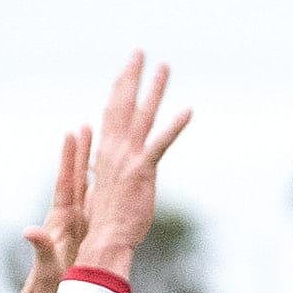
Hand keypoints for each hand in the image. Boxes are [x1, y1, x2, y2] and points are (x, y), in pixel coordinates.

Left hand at [0, 124, 92, 292]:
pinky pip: (93, 211)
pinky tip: (107, 183)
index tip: (73, 133)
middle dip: (81, 154)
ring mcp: (75, 229)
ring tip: (98, 148)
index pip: (67, 184)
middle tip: (86, 126)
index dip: (70, 160)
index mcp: (60, 222)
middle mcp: (67, 220)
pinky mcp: (82, 240)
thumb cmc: (46, 289)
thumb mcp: (46, 266)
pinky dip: (100, 194)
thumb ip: (40, 247)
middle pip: (76, 181)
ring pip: (86, 193)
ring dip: (91, 170)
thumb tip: (30, 232)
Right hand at [76, 50, 190, 275]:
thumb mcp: (103, 192)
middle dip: (131, 76)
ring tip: (165, 66)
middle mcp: (114, 149)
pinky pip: (161, 143)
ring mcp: (128, 158)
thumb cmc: (104, 223)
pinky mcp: (143, 171)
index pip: (110, 113)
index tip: (124, 71)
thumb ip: (108, 174)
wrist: (104, 240)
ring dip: (154, 89)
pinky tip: (188, 110)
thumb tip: (108, 170)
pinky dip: (174, 126)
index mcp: (103, 153)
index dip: (118, 89)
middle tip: (139, 52)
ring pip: (143, 115)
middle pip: (122, 104)